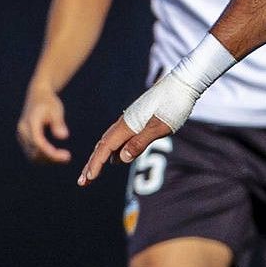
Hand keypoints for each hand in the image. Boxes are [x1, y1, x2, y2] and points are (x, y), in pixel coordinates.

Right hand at [17, 85, 70, 163]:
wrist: (37, 96)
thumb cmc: (49, 102)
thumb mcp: (56, 110)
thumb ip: (58, 123)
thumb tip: (63, 137)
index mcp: (30, 122)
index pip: (38, 143)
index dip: (51, 153)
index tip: (66, 156)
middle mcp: (23, 131)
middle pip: (34, 152)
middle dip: (51, 158)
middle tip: (67, 157)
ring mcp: (21, 136)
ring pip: (32, 156)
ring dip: (47, 160)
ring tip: (64, 157)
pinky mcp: (24, 140)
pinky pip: (32, 153)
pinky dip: (43, 157)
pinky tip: (56, 155)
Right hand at [77, 74, 197, 185]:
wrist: (183, 83)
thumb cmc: (173, 105)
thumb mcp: (159, 127)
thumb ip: (140, 142)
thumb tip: (121, 159)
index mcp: (127, 125)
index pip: (106, 148)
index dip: (96, 164)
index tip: (88, 179)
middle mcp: (125, 122)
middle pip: (102, 146)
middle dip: (92, 164)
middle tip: (82, 183)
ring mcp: (130, 120)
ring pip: (109, 141)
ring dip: (100, 158)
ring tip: (92, 174)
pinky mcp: (138, 119)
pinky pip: (120, 138)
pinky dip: (113, 150)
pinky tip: (116, 159)